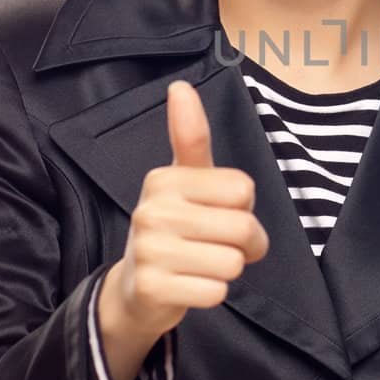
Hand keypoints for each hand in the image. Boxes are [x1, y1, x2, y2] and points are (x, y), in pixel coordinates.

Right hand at [103, 79, 270, 341]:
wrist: (135, 290)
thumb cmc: (174, 228)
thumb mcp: (185, 180)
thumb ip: (190, 136)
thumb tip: (180, 86)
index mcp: (164, 179)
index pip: (244, 189)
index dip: (244, 207)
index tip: (220, 213)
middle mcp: (152, 210)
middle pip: (242, 227)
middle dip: (244, 244)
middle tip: (219, 246)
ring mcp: (148, 250)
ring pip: (232, 262)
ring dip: (228, 270)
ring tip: (202, 265)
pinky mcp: (151, 288)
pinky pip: (215, 292)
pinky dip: (212, 293)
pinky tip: (190, 286)